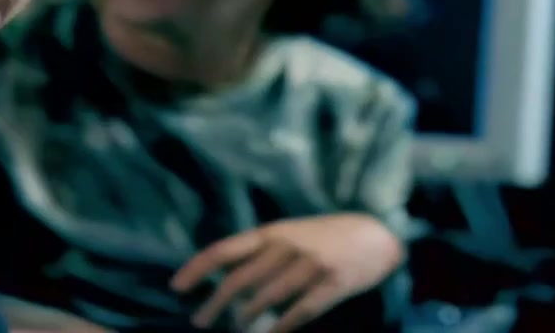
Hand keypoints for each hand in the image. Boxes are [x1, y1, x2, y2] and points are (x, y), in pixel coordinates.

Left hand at [171, 213, 402, 332]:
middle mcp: (287, 247)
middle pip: (239, 279)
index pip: (224, 250)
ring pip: (265, 298)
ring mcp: (310, 266)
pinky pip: (299, 311)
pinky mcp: (332, 285)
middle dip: (214, 304)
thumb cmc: (325, 236)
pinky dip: (280, 326)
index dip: (198, 268)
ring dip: (245, 318)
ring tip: (235, 328)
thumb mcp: (289, 234)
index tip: (177, 287)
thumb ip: (259, 252)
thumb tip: (222, 276)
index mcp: (272, 232)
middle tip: (199, 321)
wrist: (377, 235)